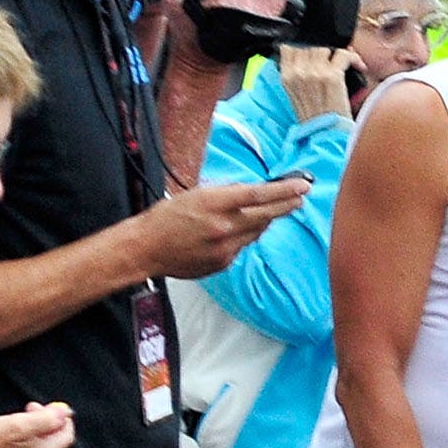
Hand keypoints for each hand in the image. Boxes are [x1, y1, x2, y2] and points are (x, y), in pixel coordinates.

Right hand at [0, 403, 74, 447]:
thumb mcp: (17, 424)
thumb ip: (46, 419)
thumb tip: (66, 413)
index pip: (67, 434)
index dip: (60, 417)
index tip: (46, 406)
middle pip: (54, 439)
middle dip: (45, 421)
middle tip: (28, 408)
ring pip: (41, 444)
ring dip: (34, 429)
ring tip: (16, 420)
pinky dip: (25, 439)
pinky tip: (9, 434)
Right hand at [137, 176, 309, 278]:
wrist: (147, 248)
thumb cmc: (166, 218)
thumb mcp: (194, 195)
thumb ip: (225, 193)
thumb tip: (251, 191)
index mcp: (213, 204)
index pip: (257, 194)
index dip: (283, 190)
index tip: (301, 185)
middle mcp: (223, 226)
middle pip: (266, 215)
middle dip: (286, 205)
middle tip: (300, 197)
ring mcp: (225, 248)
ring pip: (256, 232)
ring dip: (265, 220)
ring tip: (271, 210)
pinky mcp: (224, 262)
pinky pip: (242, 246)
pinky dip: (243, 236)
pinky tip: (235, 231)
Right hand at [277, 44, 360, 123]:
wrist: (324, 136)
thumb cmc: (315, 119)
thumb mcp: (296, 95)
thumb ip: (300, 74)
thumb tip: (317, 56)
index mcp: (286, 77)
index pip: (290, 46)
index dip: (306, 46)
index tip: (318, 53)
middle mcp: (298, 72)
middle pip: (310, 45)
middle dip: (325, 49)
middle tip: (336, 58)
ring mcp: (315, 73)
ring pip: (326, 47)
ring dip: (338, 53)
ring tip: (347, 63)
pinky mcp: (332, 77)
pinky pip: (344, 55)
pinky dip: (354, 58)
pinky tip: (359, 67)